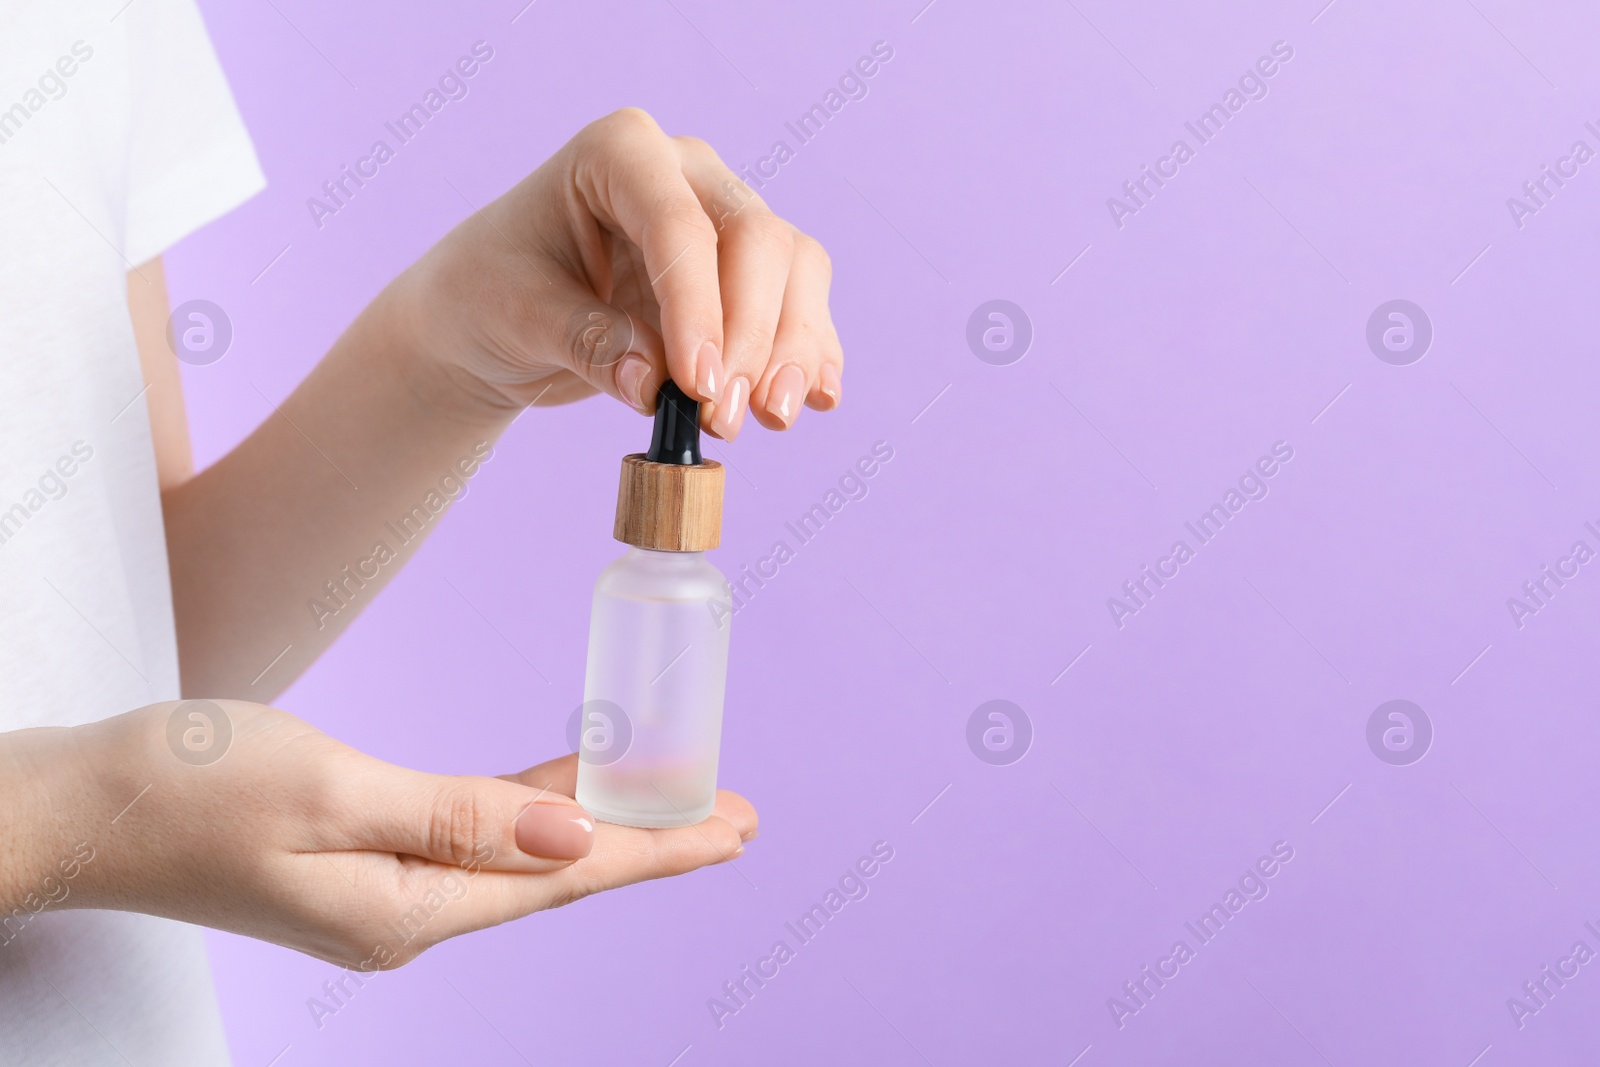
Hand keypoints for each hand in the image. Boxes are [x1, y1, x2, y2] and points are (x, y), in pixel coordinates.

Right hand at [5, 701, 754, 968]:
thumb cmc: (189, 791)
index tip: (735, 828)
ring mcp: (384, 894)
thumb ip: (459, 817)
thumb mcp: (333, 791)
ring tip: (672, 799)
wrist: (83, 808)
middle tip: (735, 815)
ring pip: (522, 854)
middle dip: (651, 842)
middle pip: (559, 875)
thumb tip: (573, 834)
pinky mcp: (361, 862)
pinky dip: (531, 811)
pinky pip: (474, 837)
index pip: (567, 878)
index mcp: (408, 909)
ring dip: (600, 824)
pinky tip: (565, 791)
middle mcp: (407, 916)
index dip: (658, 850)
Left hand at [396, 107, 843, 439]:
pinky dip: (810, 351)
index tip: (699, 385)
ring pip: (794, 267)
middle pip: (756, 240)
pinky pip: (800, 302)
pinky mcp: (747, 274)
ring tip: (768, 419)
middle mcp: (686, 172)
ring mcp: (725, 217)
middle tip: (723, 418)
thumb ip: (587, 342)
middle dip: (750, 336)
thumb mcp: (519, 317)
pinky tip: (814, 397)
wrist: (496, 316)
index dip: (698, 306)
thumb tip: (654, 384)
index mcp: (619, 152)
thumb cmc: (494, 292)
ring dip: (790, 349)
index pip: (679, 223)